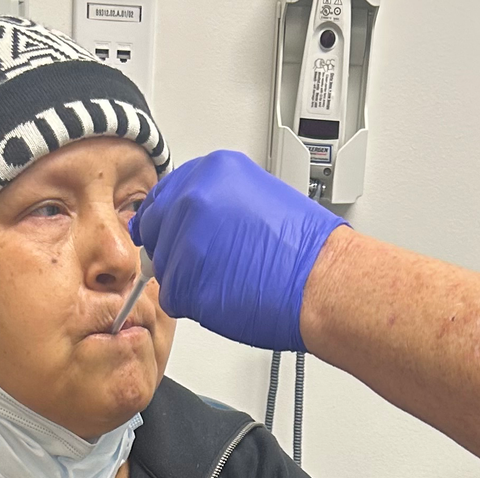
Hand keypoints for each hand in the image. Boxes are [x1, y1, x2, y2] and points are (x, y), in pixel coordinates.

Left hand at [131, 150, 346, 351]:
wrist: (323, 280)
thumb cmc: (304, 249)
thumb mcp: (257, 197)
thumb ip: (217, 202)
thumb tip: (192, 220)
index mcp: (212, 171)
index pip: (163, 197)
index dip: (171, 222)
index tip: (181, 234)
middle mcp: (194, 198)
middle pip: (156, 231)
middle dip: (177, 250)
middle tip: (214, 263)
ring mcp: (185, 238)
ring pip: (165, 267)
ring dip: (189, 279)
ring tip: (230, 278)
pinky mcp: (184, 279)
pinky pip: (173, 297)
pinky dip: (194, 304)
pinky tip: (227, 295)